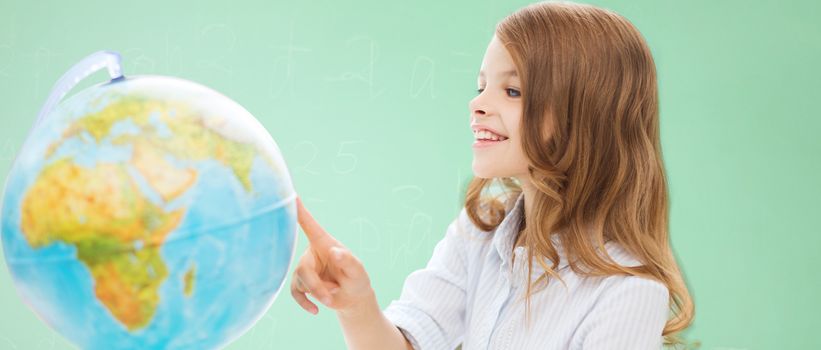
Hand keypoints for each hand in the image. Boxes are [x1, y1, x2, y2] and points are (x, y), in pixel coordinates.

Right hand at [291, 196, 375, 315]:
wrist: (352, 298)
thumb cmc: (357, 279)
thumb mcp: (358, 271)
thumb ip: (348, 261)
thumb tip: (335, 252)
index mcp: (325, 244)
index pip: (309, 225)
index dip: (299, 211)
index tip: (290, 196)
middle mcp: (312, 254)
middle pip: (303, 267)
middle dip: (315, 286)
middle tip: (329, 298)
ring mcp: (305, 268)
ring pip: (299, 281)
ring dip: (315, 294)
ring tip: (331, 299)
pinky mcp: (302, 283)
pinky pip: (295, 292)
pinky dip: (305, 303)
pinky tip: (315, 310)